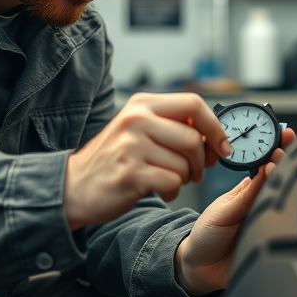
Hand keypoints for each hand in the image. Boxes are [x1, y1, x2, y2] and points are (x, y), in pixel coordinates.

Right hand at [64, 92, 231, 231]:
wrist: (74, 186)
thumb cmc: (114, 159)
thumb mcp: (138, 129)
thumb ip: (171, 125)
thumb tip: (214, 134)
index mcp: (142, 104)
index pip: (194, 104)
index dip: (215, 127)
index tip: (223, 146)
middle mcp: (136, 119)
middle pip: (193, 138)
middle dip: (201, 161)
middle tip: (195, 172)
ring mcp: (131, 146)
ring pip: (184, 164)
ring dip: (184, 178)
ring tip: (167, 179)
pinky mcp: (130, 173)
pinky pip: (172, 183)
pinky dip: (173, 192)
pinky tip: (160, 191)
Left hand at [174, 126, 295, 296]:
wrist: (200, 269)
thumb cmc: (207, 236)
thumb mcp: (223, 211)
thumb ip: (245, 194)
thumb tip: (267, 170)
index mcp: (248, 192)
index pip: (267, 167)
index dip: (277, 151)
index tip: (285, 135)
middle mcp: (262, 204)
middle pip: (282, 181)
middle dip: (288, 161)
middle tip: (286, 147)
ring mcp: (268, 221)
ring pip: (287, 201)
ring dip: (289, 182)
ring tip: (282, 165)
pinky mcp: (272, 242)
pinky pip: (285, 227)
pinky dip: (288, 212)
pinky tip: (287, 197)